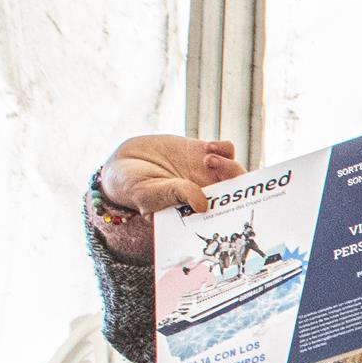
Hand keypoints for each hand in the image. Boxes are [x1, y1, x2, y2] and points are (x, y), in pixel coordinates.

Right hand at [90, 134, 244, 258]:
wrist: (124, 164)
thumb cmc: (134, 188)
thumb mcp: (150, 194)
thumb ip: (175, 195)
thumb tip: (203, 204)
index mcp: (199, 212)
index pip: (227, 215)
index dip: (237, 210)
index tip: (234, 200)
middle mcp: (208, 193)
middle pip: (237, 192)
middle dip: (237, 182)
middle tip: (217, 171)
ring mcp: (207, 173)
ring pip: (234, 170)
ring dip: (229, 164)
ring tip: (207, 159)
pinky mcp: (202, 152)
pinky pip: (226, 150)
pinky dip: (223, 148)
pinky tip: (207, 147)